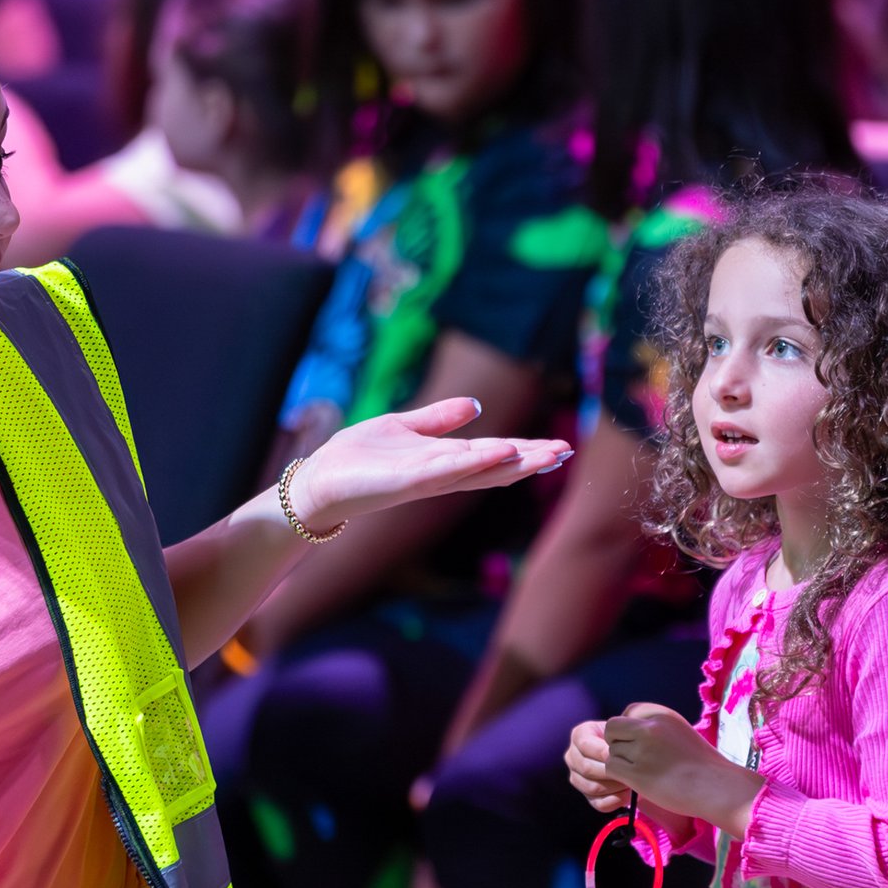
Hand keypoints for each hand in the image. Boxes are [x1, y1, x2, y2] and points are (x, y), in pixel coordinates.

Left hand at [288, 397, 570, 531]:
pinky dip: (475, 461)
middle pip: (496, 468)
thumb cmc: (359, 458)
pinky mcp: (409, 481)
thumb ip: (439, 420)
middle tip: (567, 453)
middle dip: (531, 460)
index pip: (493, 457)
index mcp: (444, 463)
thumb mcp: (405, 428)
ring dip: (515, 462)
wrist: (320, 481)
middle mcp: (442, 474)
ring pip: (480, 470)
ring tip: (549, 454)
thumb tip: (475, 406)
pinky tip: (500, 451)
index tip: (560, 447)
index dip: (525, 452)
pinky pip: (448, 470)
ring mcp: (428, 479)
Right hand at [566, 717, 634, 812]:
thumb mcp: (623, 730)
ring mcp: (577, 778)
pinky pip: (599, 803)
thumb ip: (619, 733)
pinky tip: (628, 794)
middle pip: (587, 768)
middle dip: (611, 771)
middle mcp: (573, 757)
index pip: (584, 744)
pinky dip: (616, 800)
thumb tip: (614, 749)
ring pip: (592, 787)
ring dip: (615, 786)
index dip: (603, 752)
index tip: (623, 755)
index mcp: (579, 736)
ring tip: (632, 781)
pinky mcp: (587, 796)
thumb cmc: (628, 738)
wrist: (634, 754)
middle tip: (632, 771)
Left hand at [603, 702, 760, 831]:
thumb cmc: (699, 763)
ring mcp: (642, 749)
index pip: (627, 712)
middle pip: (613, 730)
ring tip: (644, 772)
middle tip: (635, 759)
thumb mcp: (677, 730)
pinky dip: (620, 777)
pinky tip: (637, 782)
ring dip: (622, 763)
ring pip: (611, 752)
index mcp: (661, 714)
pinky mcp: (638, 773)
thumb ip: (653, 726)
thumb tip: (623, 731)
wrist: (716, 787)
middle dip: (618, 744)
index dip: (629, 730)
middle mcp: (650, 727)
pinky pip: (612, 769)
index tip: (643, 744)